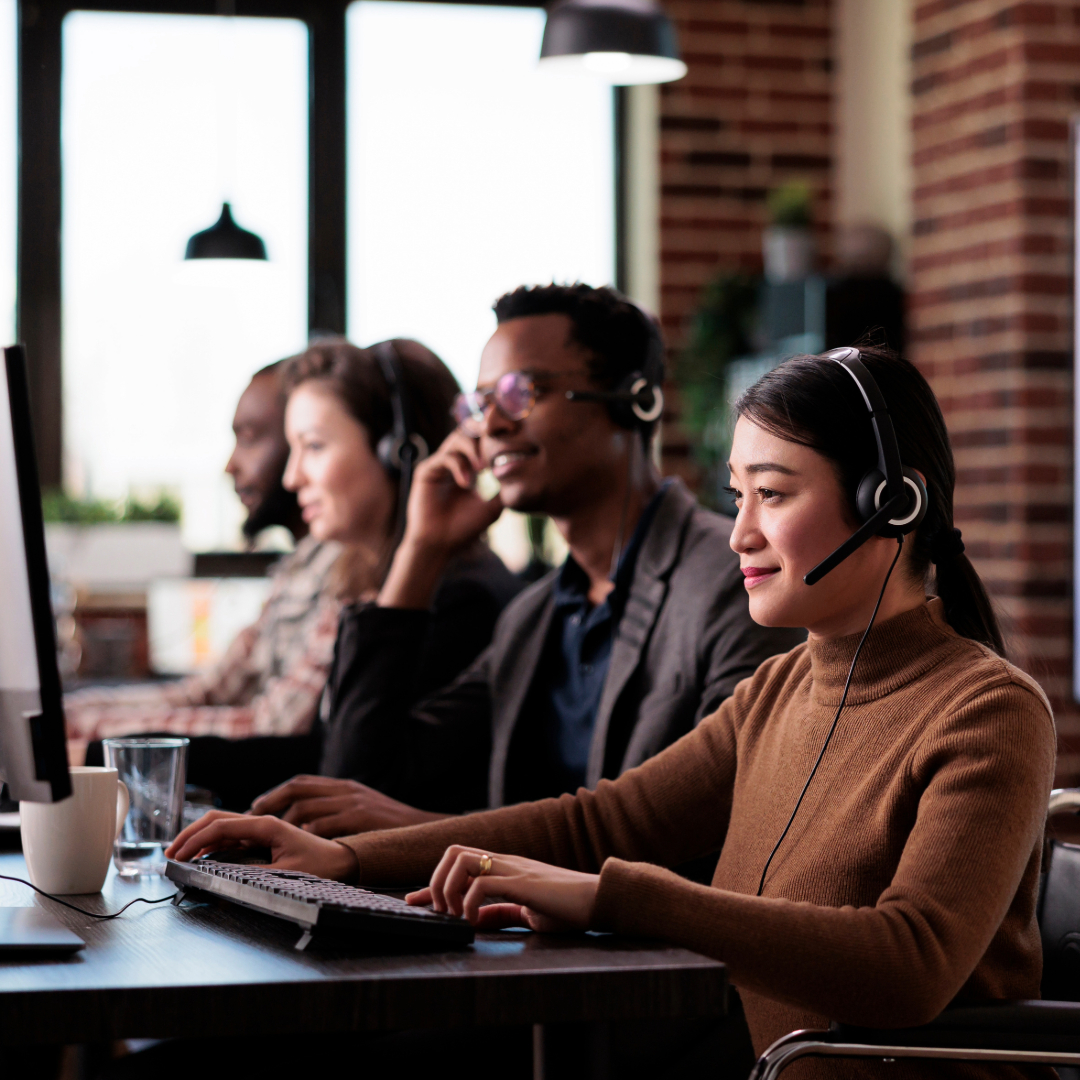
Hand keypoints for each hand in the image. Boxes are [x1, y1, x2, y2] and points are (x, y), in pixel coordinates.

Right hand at [165, 810, 358, 880]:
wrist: (343, 861)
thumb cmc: (320, 865)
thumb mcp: (285, 873)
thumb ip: (252, 875)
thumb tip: (220, 879)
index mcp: (265, 826)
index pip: (221, 826)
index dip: (195, 840)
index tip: (176, 856)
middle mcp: (261, 823)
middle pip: (217, 821)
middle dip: (191, 835)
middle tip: (170, 854)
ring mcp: (261, 830)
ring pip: (222, 828)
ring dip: (199, 840)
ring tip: (180, 856)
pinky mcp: (263, 839)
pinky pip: (231, 838)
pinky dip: (212, 846)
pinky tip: (201, 857)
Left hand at [250, 775, 449, 836]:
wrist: (420, 827)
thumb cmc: (388, 824)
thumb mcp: (362, 806)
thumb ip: (337, 807)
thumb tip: (305, 821)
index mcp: (343, 786)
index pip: (301, 782)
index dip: (276, 793)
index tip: (257, 805)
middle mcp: (344, 790)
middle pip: (297, 790)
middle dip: (271, 802)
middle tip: (253, 819)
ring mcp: (352, 803)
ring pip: (306, 808)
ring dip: (286, 822)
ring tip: (274, 837)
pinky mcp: (359, 818)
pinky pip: (324, 826)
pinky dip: (308, 836)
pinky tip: (301, 847)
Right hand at [379, 430, 502, 609]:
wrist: (440, 545)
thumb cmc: (465, 527)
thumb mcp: (494, 506)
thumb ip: (504, 488)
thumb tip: (524, 474)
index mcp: (469, 465)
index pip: (482, 439)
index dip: (496, 434)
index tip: (514, 435)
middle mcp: (453, 460)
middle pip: (470, 429)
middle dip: (485, 430)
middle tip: (499, 438)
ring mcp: (439, 464)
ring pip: (458, 437)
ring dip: (474, 449)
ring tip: (484, 468)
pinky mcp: (426, 471)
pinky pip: (445, 457)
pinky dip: (460, 466)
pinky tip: (468, 484)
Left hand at [406, 845, 598, 931]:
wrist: (597, 901)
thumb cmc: (566, 908)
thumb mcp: (525, 912)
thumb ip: (499, 913)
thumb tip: (471, 922)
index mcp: (504, 866)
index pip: (458, 863)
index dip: (431, 884)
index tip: (413, 901)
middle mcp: (505, 861)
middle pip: (453, 852)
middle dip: (435, 882)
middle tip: (440, 912)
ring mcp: (514, 868)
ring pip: (462, 860)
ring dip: (448, 889)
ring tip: (454, 916)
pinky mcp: (524, 882)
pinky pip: (484, 883)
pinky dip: (469, 903)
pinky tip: (472, 921)